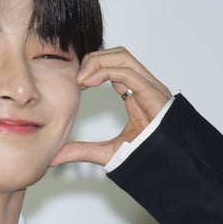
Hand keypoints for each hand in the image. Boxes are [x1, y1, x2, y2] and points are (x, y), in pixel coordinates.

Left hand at [50, 46, 173, 166]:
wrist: (169, 168)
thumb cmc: (147, 158)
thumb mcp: (107, 152)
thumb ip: (82, 151)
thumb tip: (53, 157)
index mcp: (137, 94)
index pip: (114, 65)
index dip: (93, 68)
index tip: (76, 83)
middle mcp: (145, 86)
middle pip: (118, 55)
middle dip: (93, 60)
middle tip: (76, 79)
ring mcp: (151, 88)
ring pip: (123, 57)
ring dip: (98, 62)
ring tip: (81, 80)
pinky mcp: (154, 93)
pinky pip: (128, 72)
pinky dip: (106, 72)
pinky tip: (89, 83)